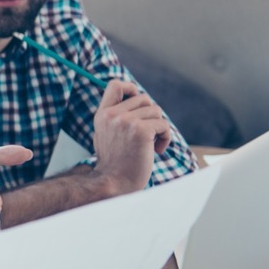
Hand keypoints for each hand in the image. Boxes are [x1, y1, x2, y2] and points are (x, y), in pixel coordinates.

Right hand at [91, 80, 171, 194]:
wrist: (114, 183)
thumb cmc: (115, 163)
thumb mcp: (108, 134)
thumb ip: (117, 117)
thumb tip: (137, 100)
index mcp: (103, 114)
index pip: (115, 85)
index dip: (130, 88)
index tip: (136, 101)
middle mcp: (112, 115)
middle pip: (144, 99)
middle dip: (151, 116)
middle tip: (147, 134)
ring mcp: (126, 121)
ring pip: (156, 111)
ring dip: (159, 128)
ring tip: (151, 145)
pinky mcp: (141, 130)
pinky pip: (163, 125)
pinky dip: (165, 138)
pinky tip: (156, 151)